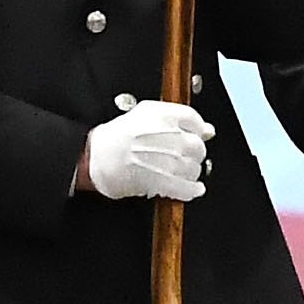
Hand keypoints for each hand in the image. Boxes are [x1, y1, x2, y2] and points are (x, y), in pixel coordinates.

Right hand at [77, 96, 212, 202]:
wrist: (96, 158)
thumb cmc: (114, 137)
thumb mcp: (143, 113)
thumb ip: (177, 117)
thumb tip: (206, 128)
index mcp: (163, 115)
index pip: (193, 119)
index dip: (196, 129)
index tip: (195, 134)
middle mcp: (169, 136)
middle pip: (197, 145)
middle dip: (193, 153)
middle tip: (184, 155)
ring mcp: (168, 160)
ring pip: (194, 167)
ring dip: (190, 171)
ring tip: (179, 171)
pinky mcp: (164, 181)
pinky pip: (188, 188)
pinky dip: (192, 190)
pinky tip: (192, 190)